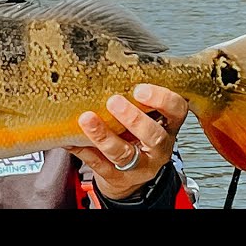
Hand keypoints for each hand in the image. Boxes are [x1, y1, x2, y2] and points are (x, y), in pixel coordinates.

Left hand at [68, 83, 188, 199]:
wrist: (131, 175)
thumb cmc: (136, 135)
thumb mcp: (145, 116)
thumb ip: (135, 98)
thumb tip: (107, 67)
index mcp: (168, 126)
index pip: (176, 110)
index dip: (162, 99)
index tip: (139, 89)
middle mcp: (159, 148)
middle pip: (153, 136)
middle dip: (133, 118)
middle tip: (113, 101)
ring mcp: (140, 167)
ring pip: (124, 154)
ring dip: (104, 135)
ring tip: (87, 119)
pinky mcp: (118, 178)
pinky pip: (99, 164)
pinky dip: (83, 150)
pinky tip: (70, 138)